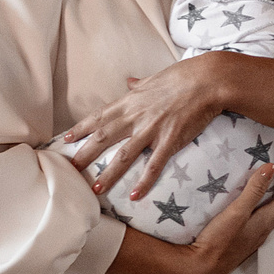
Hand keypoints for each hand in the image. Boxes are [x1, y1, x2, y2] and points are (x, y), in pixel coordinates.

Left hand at [58, 56, 238, 199]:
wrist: (208, 80)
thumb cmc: (183, 76)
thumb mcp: (154, 78)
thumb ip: (139, 84)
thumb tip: (129, 81)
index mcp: (130, 102)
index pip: (99, 117)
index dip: (81, 130)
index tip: (65, 141)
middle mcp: (136, 116)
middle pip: (103, 138)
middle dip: (84, 155)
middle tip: (68, 171)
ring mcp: (152, 129)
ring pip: (123, 156)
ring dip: (108, 174)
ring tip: (95, 190)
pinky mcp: (170, 140)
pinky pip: (154, 165)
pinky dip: (144, 182)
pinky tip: (134, 197)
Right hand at [153, 165, 273, 273]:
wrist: (200, 269)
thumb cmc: (219, 241)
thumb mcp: (237, 212)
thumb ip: (253, 191)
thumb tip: (271, 168)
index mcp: (266, 222)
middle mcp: (263, 230)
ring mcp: (253, 236)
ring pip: (272, 213)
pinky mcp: (242, 239)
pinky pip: (260, 218)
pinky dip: (264, 207)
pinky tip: (257, 204)